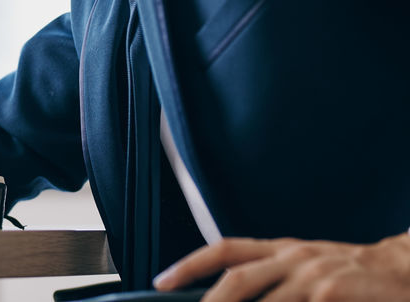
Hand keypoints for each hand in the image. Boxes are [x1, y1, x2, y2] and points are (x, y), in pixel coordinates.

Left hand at [153, 233, 409, 300]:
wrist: (408, 271)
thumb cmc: (357, 279)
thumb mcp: (310, 271)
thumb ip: (273, 282)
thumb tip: (228, 297)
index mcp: (284, 250)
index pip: (226, 251)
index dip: (190, 264)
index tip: (162, 281)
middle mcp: (295, 257)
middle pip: (237, 278)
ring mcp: (315, 275)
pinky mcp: (334, 292)